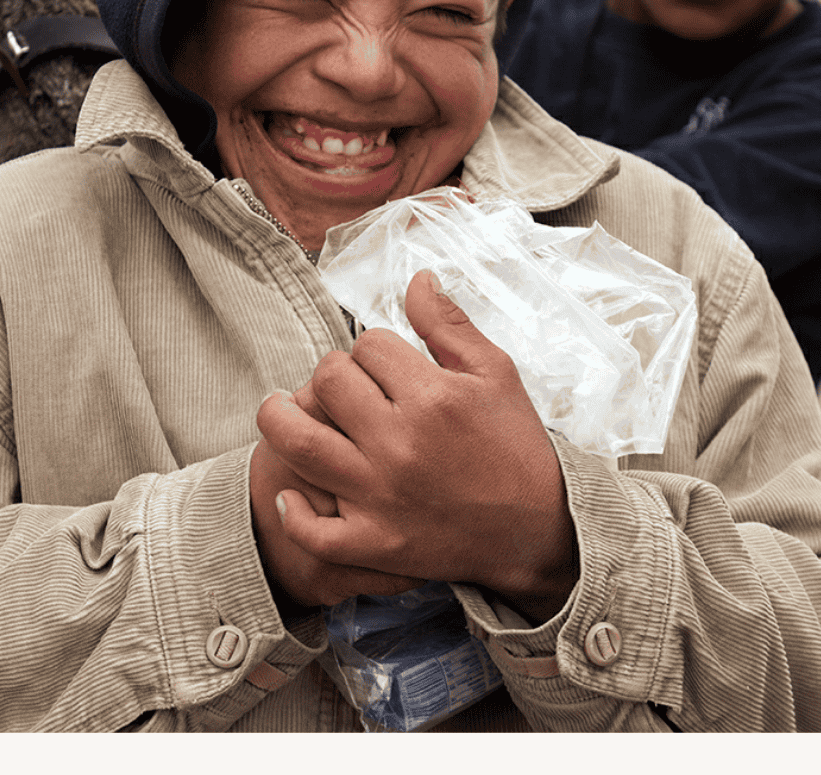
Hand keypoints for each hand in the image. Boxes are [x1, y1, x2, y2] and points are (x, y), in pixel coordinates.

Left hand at [261, 270, 577, 621]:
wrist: (540, 529)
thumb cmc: (516, 446)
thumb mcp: (495, 373)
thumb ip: (449, 324)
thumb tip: (416, 279)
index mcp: (432, 397)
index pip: (367, 344)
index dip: (373, 346)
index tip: (386, 363)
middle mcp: (400, 443)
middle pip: (328, 381)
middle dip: (333, 373)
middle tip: (347, 388)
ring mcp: (381, 496)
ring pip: (298, 443)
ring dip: (280, 418)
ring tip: (282, 409)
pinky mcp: (374, 542)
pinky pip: (311, 529)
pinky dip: (291, 510)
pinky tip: (291, 491)